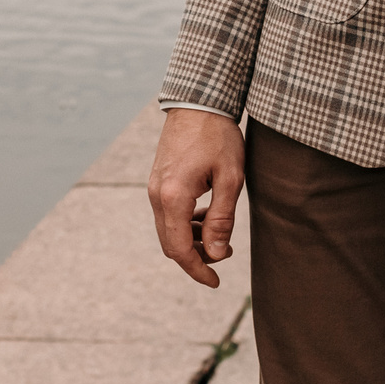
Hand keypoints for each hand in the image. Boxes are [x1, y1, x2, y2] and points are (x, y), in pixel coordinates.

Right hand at [147, 108, 244, 288]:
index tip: (215, 282)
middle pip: (170, 244)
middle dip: (196, 257)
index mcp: (173, 197)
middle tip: (225, 255)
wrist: (198, 100)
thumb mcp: (230, 179)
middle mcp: (157, 195)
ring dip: (191, 240)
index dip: (198, 270)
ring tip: (220, 235)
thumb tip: (217, 255)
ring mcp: (154, 187)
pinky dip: (184, 224)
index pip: (180, 249)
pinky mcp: (158, 180)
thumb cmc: (218, 136)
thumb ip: (221, 219)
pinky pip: (166, 213)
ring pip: (167, 229)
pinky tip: (205, 215)